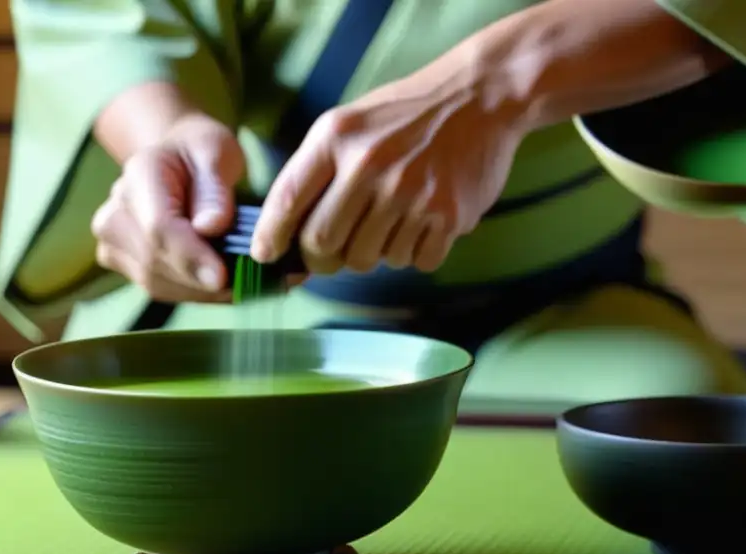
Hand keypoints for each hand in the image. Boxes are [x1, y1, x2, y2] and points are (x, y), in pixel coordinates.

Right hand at [90, 113, 244, 302]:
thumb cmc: (201, 154)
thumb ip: (214, 190)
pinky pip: (159, 288)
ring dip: (202, 291)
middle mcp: (115, 210)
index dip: (191, 256)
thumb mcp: (217, 154)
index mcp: (139, 174)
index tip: (224, 275)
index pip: (158, 227)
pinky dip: (194, 293)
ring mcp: (112, 240)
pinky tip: (220, 286)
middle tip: (247, 283)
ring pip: (157, 282)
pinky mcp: (120, 262)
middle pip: (156, 261)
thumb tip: (211, 227)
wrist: (175, 161)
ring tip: (239, 283)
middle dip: (203, 279)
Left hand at [250, 69, 524, 274]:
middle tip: (335, 250)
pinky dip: (413, 253)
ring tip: (390, 220)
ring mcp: (411, 195)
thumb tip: (284, 238)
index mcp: (337, 139)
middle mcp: (370, 167)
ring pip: (368, 260)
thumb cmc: (403, 116)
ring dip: (374, 252)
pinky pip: (414, 262)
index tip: (266, 257)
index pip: (287, 201)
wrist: (479, 97)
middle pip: (323, 246)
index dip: (270, 238)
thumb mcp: (347, 125)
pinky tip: (421, 223)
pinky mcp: (448, 217)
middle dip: (322, 258)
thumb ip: (314, 173)